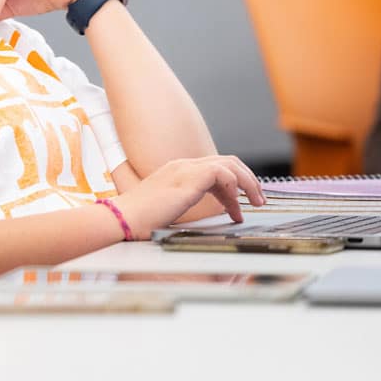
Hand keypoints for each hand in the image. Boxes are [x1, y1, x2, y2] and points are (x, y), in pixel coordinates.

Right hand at [112, 155, 264, 235]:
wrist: (122, 218)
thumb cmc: (139, 219)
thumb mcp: (169, 210)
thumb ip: (186, 206)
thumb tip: (206, 217)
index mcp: (177, 171)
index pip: (214, 168)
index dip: (233, 184)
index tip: (240, 203)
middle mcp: (182, 165)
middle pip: (226, 161)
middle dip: (247, 179)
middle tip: (258, 199)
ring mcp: (185, 169)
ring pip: (229, 164)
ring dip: (247, 183)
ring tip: (256, 201)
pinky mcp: (189, 179)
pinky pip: (223, 173)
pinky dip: (235, 186)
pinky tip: (236, 204)